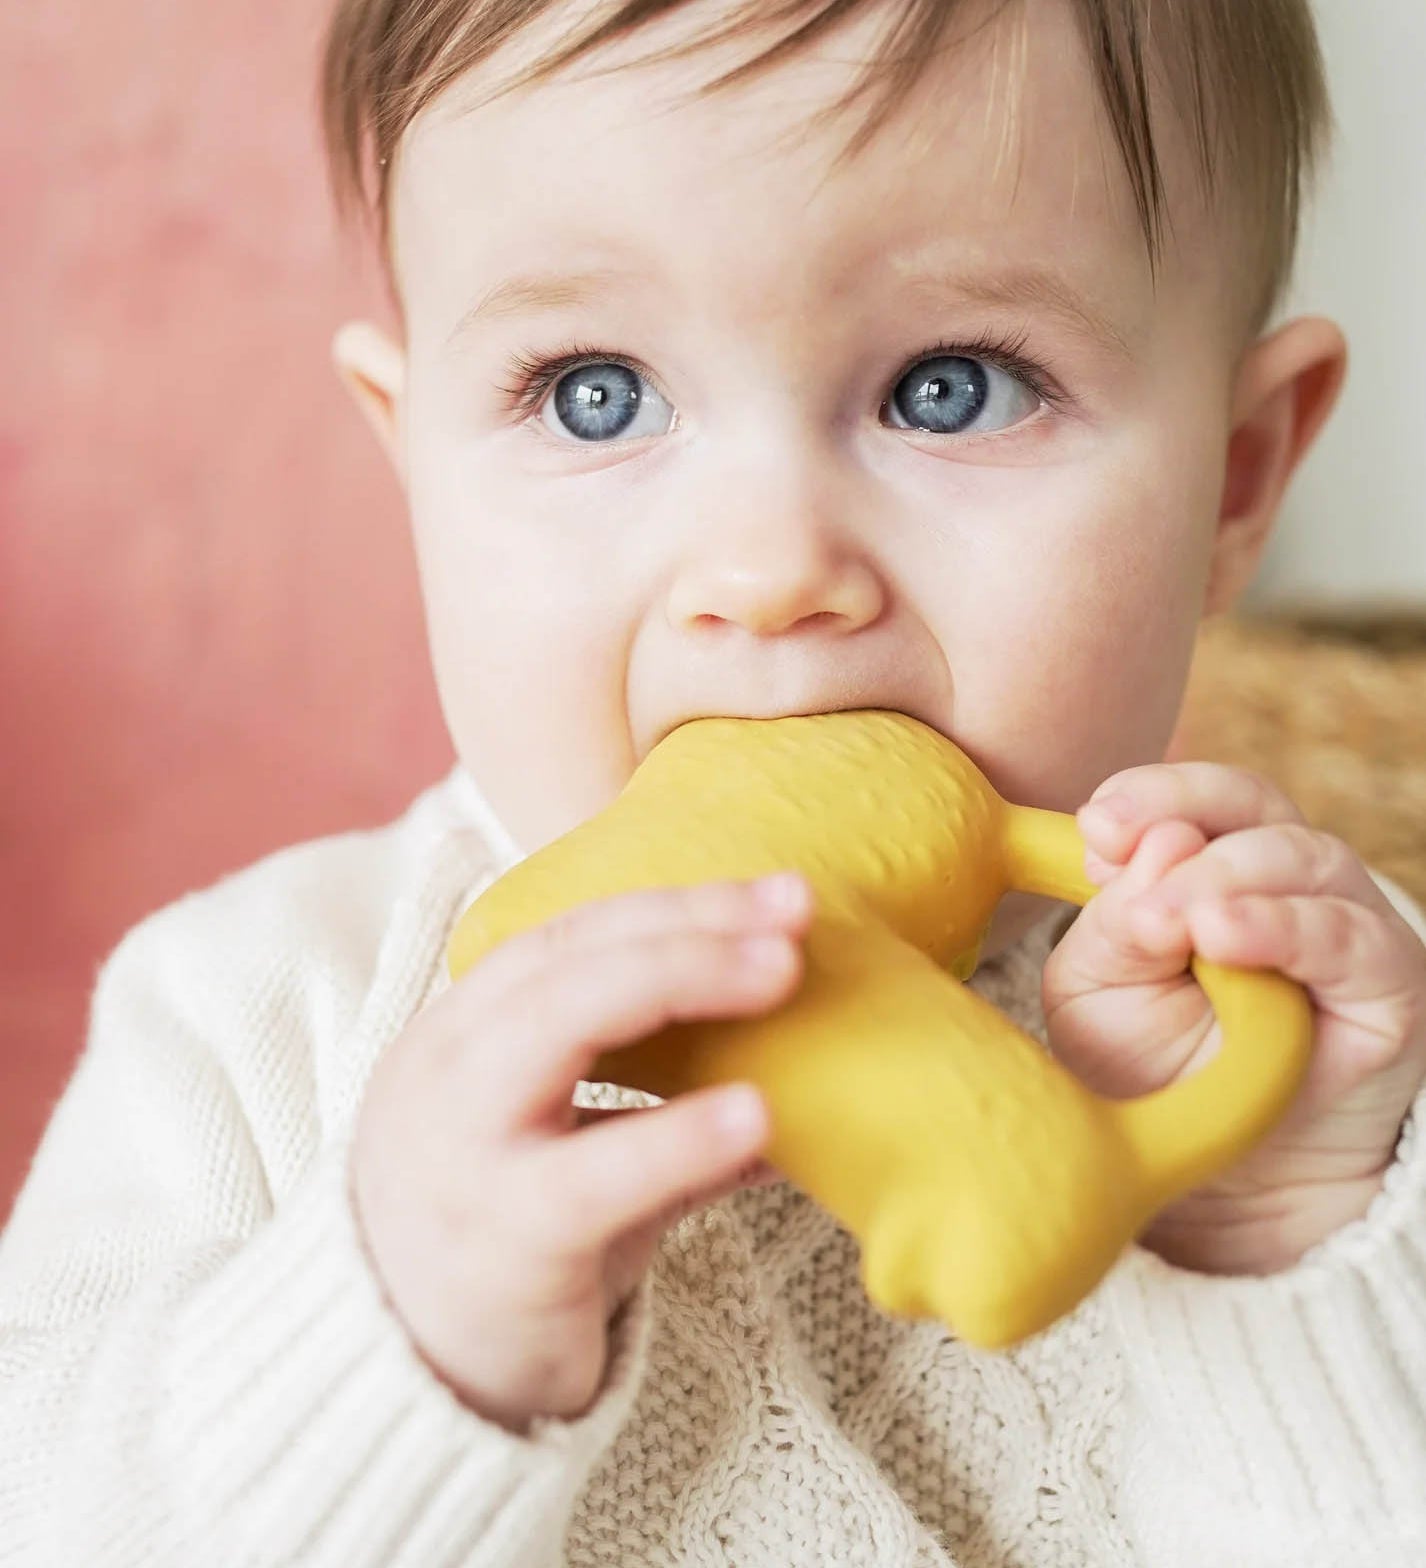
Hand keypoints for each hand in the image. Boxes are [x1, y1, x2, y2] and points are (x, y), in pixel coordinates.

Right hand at [350, 873, 811, 1430]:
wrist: (399, 1385)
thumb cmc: (501, 1251)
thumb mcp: (572, 1161)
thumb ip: (656, 1114)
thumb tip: (784, 1079)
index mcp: (462, 1034)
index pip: (570, 937)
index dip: (675, 904)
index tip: (774, 895)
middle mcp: (449, 1071)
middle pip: (566, 960)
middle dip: (685, 923)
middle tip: (791, 915)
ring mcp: (466, 1149)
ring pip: (557, 1023)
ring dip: (679, 980)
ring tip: (780, 974)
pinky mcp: (501, 1240)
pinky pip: (592, 1176)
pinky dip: (675, 1135)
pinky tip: (753, 1116)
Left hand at [1042, 763, 1425, 1273]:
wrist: (1226, 1171)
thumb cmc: (1152, 1065)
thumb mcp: (1098, 991)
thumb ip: (1111, 925)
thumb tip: (1148, 853)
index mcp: (1208, 861)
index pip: (1193, 797)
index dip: (1146, 797)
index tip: (1095, 828)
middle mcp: (1280, 877)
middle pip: (1247, 806)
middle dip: (1178, 827)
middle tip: (1120, 876)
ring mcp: (1339, 920)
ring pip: (1300, 857)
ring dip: (1226, 879)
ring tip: (1176, 920)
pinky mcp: (1386, 980)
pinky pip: (1347, 937)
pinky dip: (1285, 928)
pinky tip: (1227, 938)